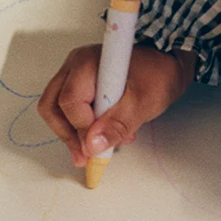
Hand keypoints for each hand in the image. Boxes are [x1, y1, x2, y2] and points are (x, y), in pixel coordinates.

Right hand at [38, 41, 196, 167]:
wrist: (168, 62)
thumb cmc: (158, 75)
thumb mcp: (143, 102)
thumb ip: (117, 124)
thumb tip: (92, 146)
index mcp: (87, 63)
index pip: (69, 102)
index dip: (81, 129)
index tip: (98, 148)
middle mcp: (75, 65)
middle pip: (52, 105)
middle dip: (68, 135)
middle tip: (85, 157)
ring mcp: (75, 73)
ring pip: (57, 109)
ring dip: (75, 133)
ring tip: (101, 147)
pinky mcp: (80, 83)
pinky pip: (70, 108)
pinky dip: (83, 126)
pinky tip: (104, 135)